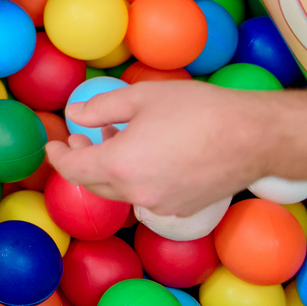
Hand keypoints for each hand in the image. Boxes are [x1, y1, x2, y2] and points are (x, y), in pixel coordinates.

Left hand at [46, 81, 273, 215]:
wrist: (253, 136)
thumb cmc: (196, 110)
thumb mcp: (138, 97)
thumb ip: (98, 108)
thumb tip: (73, 115)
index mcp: (120, 166)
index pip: (73, 169)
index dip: (57, 156)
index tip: (54, 142)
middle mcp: (138, 193)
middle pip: (94, 184)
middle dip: (81, 161)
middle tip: (81, 137)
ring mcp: (161, 205)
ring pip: (121, 191)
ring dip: (109, 167)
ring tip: (115, 136)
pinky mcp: (182, 208)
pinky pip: (146, 195)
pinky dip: (135, 177)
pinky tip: (145, 153)